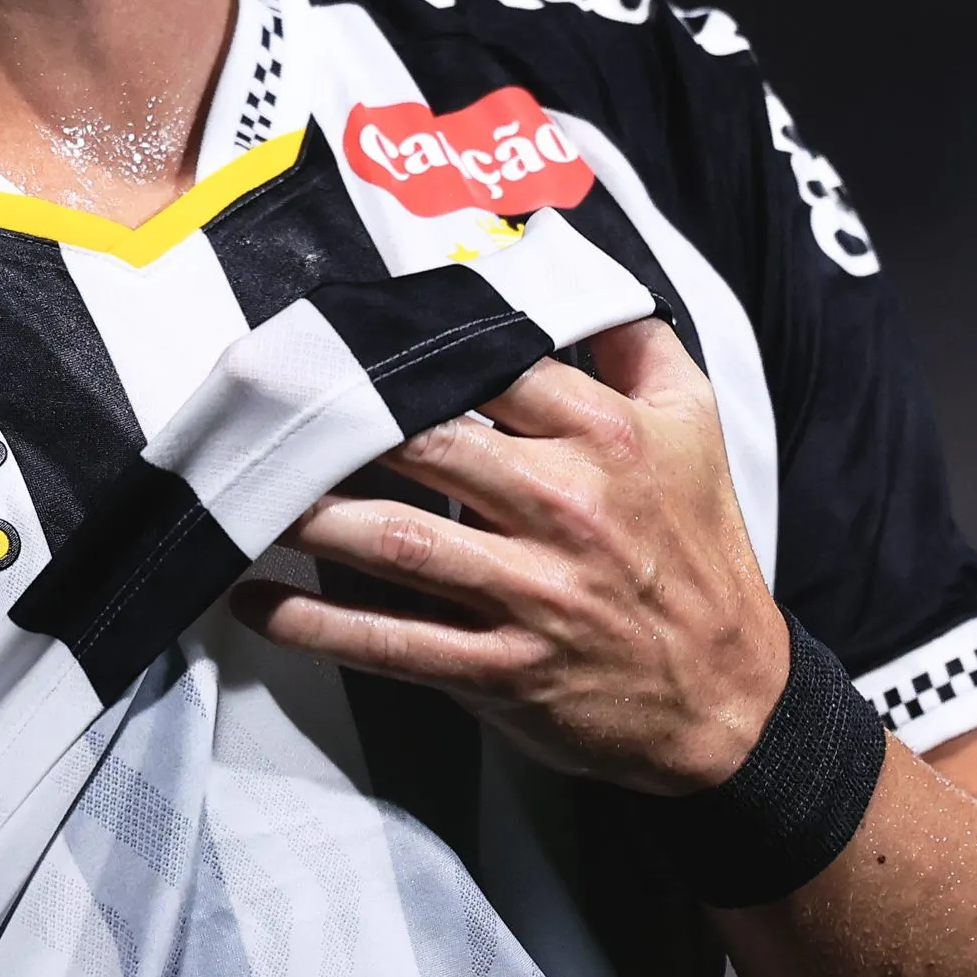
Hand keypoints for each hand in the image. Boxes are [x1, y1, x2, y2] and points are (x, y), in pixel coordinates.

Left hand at [228, 317, 790, 794]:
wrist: (732, 702)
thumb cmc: (699, 554)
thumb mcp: (697, 430)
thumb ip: (637, 346)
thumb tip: (576, 275)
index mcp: (605, 436)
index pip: (490, 365)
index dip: (410, 345)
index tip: (346, 333)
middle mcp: (565, 506)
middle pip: (425, 444)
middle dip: (338, 423)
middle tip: (269, 404)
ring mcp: (531, 592)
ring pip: (397, 541)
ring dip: (308, 517)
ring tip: (244, 493)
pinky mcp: (503, 669)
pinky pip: (393, 641)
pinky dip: (318, 624)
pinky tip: (258, 601)